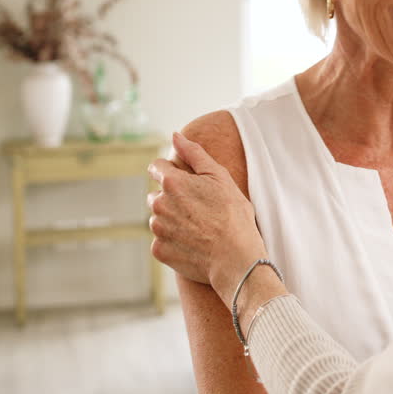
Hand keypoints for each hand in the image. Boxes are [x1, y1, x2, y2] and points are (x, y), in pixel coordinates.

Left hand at [148, 132, 268, 304]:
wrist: (236, 258)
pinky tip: (195, 243)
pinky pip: (163, 241)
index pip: (156, 167)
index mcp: (172, 182)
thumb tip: (175, 136)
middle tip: (199, 208)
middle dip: (173, 198)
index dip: (172, 172)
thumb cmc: (233, 215)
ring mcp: (157, 229)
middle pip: (157, 194)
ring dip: (173, 220)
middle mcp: (158, 204)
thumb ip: (194, 153)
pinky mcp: (160, 250)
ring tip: (199, 227)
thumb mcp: (219, 177)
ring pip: (159, 218)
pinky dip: (175, 241)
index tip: (187, 182)